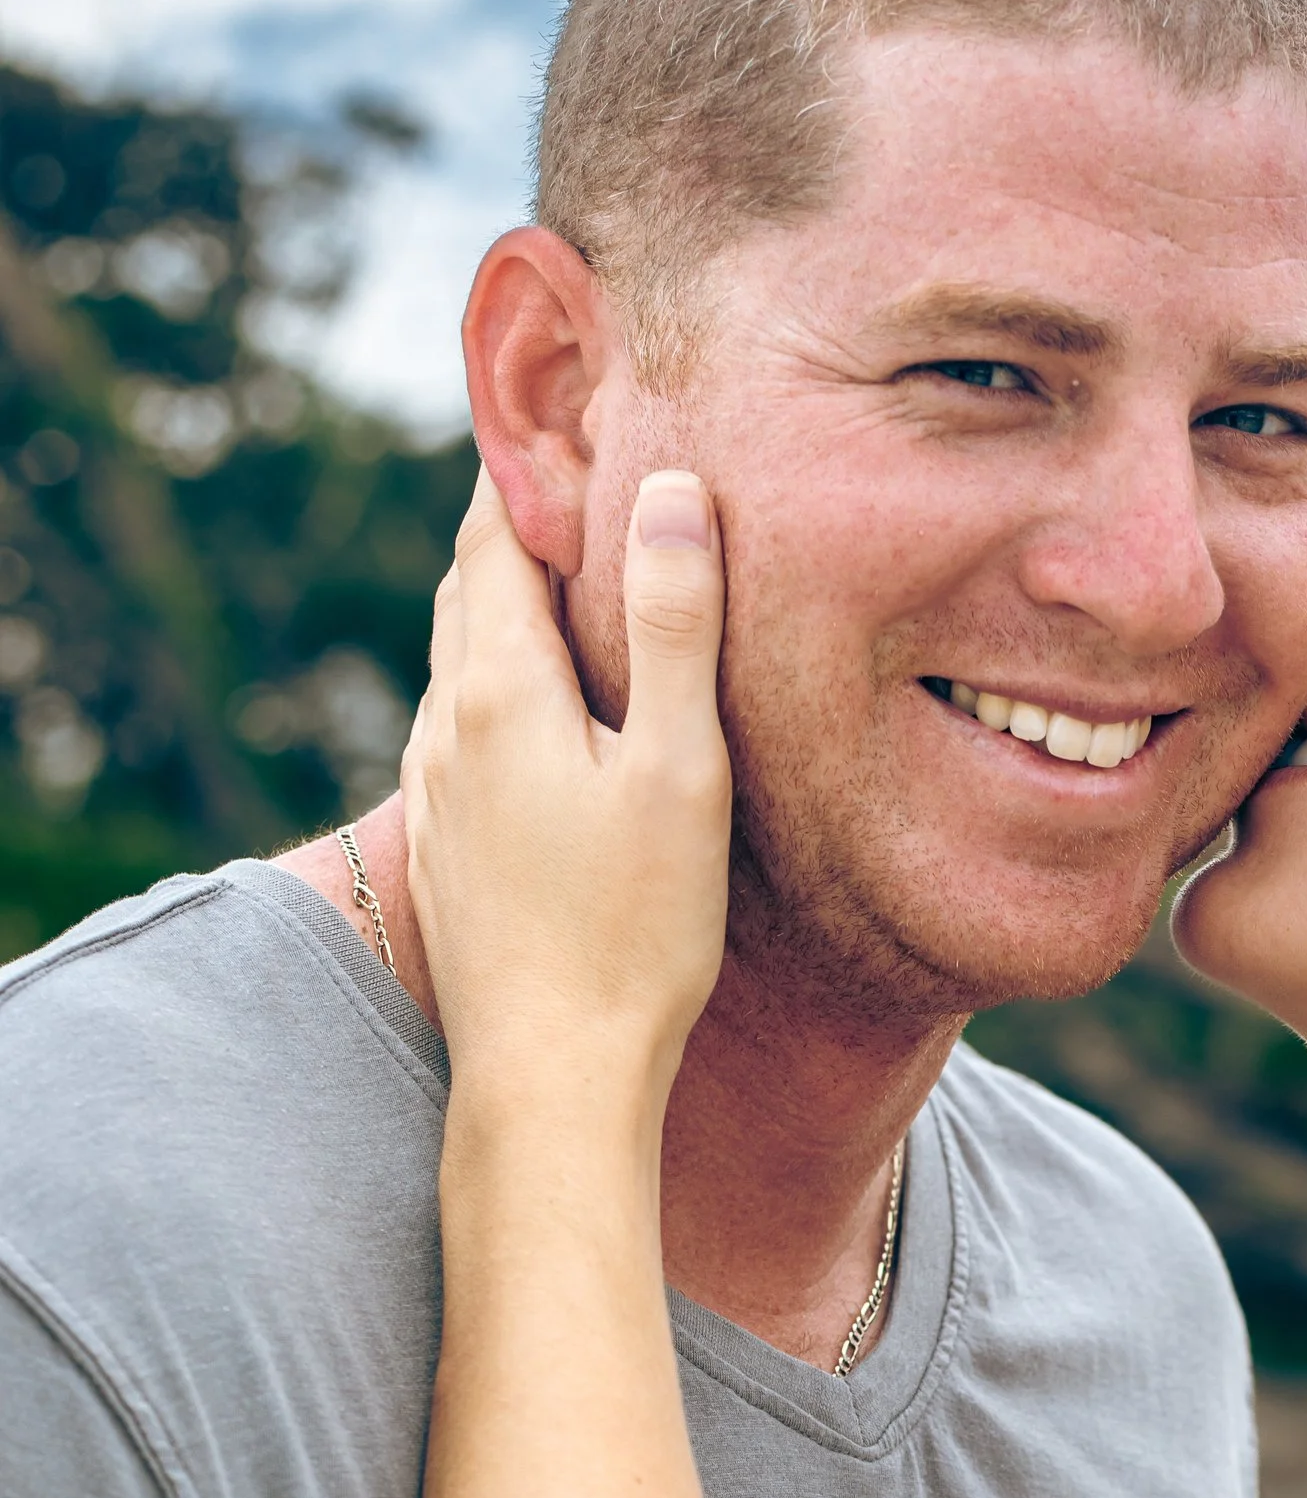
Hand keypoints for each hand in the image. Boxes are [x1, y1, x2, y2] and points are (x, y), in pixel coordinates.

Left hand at [402, 469, 732, 1102]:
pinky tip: (543, 724)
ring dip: (504, 617)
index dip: (527, 470)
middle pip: (468, 593)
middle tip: (573, 486)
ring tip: (565, 591)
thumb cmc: (632, 934)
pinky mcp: (447, 854)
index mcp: (500, 692)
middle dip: (514, 532)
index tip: (566, 417)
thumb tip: (668, 488)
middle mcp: (448, 730)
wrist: (550, 1081)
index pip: (493, 537)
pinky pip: (463, 737)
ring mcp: (437, 796)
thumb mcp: (678, 770)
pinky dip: (499, 694)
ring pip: (460, 668)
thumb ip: (672, 627)